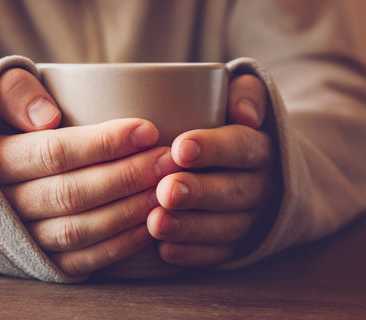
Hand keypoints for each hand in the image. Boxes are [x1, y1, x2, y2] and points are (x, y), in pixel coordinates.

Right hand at [0, 68, 180, 275]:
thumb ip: (14, 92)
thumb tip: (47, 117)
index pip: (55, 153)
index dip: (104, 144)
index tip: (147, 131)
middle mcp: (2, 205)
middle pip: (72, 194)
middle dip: (126, 177)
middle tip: (167, 160)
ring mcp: (20, 238)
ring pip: (78, 231)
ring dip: (127, 212)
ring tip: (165, 189)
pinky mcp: (37, 260)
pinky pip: (78, 260)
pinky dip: (116, 247)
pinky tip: (148, 226)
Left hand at [147, 75, 280, 266]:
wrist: (256, 166)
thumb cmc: (231, 124)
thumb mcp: (246, 96)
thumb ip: (245, 92)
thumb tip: (244, 113)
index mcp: (262, 148)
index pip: (242, 146)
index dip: (213, 148)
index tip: (180, 149)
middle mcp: (262, 185)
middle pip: (235, 191)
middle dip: (199, 192)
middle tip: (165, 190)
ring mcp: (252, 217)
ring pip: (227, 226)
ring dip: (192, 228)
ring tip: (157, 223)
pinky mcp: (240, 243)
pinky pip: (221, 253)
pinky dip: (195, 254)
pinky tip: (166, 251)